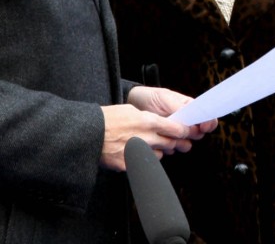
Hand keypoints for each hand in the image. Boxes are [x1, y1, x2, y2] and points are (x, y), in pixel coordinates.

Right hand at [100, 90, 215, 171]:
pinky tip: (136, 154)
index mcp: (148, 121)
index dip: (182, 131)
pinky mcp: (129, 165)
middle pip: (170, 143)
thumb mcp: (130, 110)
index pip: (175, 128)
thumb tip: (158, 122)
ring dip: (158, 151)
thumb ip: (146, 118)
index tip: (185, 132)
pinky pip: (144, 164)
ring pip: (159, 155)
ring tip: (149, 146)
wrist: (89, 134)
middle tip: (176, 142)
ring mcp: (138, 153)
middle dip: (174, 142)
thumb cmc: (107, 119)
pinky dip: (143, 160)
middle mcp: (146, 138)